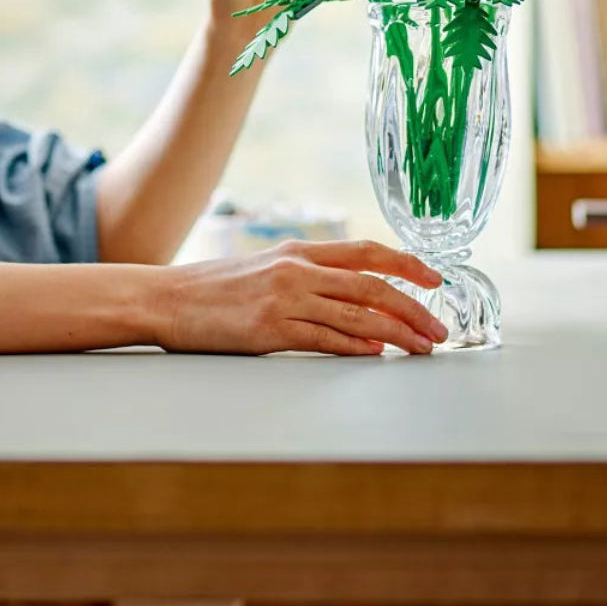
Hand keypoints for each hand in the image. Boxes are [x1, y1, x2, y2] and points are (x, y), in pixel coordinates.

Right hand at [158, 240, 447, 355]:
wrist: (166, 299)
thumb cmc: (214, 288)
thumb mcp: (264, 268)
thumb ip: (306, 278)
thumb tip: (353, 301)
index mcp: (297, 251)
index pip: (365, 252)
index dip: (406, 264)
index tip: (435, 279)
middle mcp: (296, 270)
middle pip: (371, 285)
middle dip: (413, 308)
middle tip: (439, 329)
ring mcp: (283, 299)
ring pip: (357, 315)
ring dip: (397, 333)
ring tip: (421, 349)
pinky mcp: (270, 330)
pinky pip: (325, 339)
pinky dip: (357, 347)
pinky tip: (377, 354)